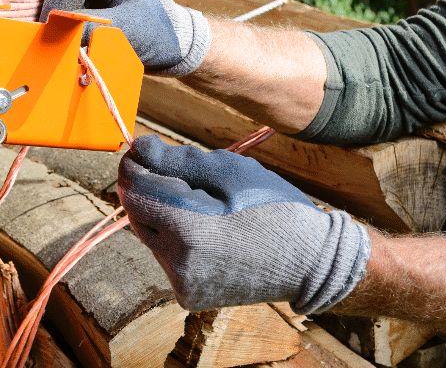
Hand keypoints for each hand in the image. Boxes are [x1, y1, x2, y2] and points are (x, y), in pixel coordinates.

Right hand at [40, 0, 210, 76]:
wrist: (177, 40)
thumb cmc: (158, 37)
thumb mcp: (123, 35)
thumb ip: (88, 30)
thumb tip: (52, 35)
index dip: (56, 7)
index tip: (51, 36)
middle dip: (58, 12)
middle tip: (55, 41)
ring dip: (62, 14)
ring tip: (66, 38)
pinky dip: (69, 13)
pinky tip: (74, 31)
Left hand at [117, 136, 370, 313]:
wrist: (311, 261)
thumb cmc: (274, 207)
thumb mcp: (229, 171)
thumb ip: (177, 160)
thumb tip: (136, 148)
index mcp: (190, 232)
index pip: (134, 192)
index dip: (133, 166)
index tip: (143, 149)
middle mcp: (179, 266)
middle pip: (136, 214)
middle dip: (147, 189)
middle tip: (172, 171)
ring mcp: (182, 286)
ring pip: (149, 236)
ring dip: (161, 213)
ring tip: (199, 202)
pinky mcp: (188, 296)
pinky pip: (166, 257)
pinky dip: (175, 238)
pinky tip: (205, 229)